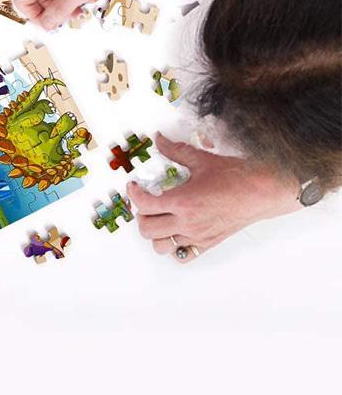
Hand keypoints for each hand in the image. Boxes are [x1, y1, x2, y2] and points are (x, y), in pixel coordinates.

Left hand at [128, 135, 300, 262]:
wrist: (261, 192)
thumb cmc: (235, 177)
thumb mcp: (201, 159)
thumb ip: (175, 150)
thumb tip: (159, 139)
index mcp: (182, 202)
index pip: (144, 204)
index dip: (133, 194)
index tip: (134, 187)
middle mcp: (187, 223)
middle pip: (147, 229)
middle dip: (140, 214)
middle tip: (144, 202)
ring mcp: (197, 236)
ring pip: (161, 246)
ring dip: (154, 233)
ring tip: (157, 218)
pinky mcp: (208, 243)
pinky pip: (183, 255)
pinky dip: (174, 247)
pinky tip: (175, 233)